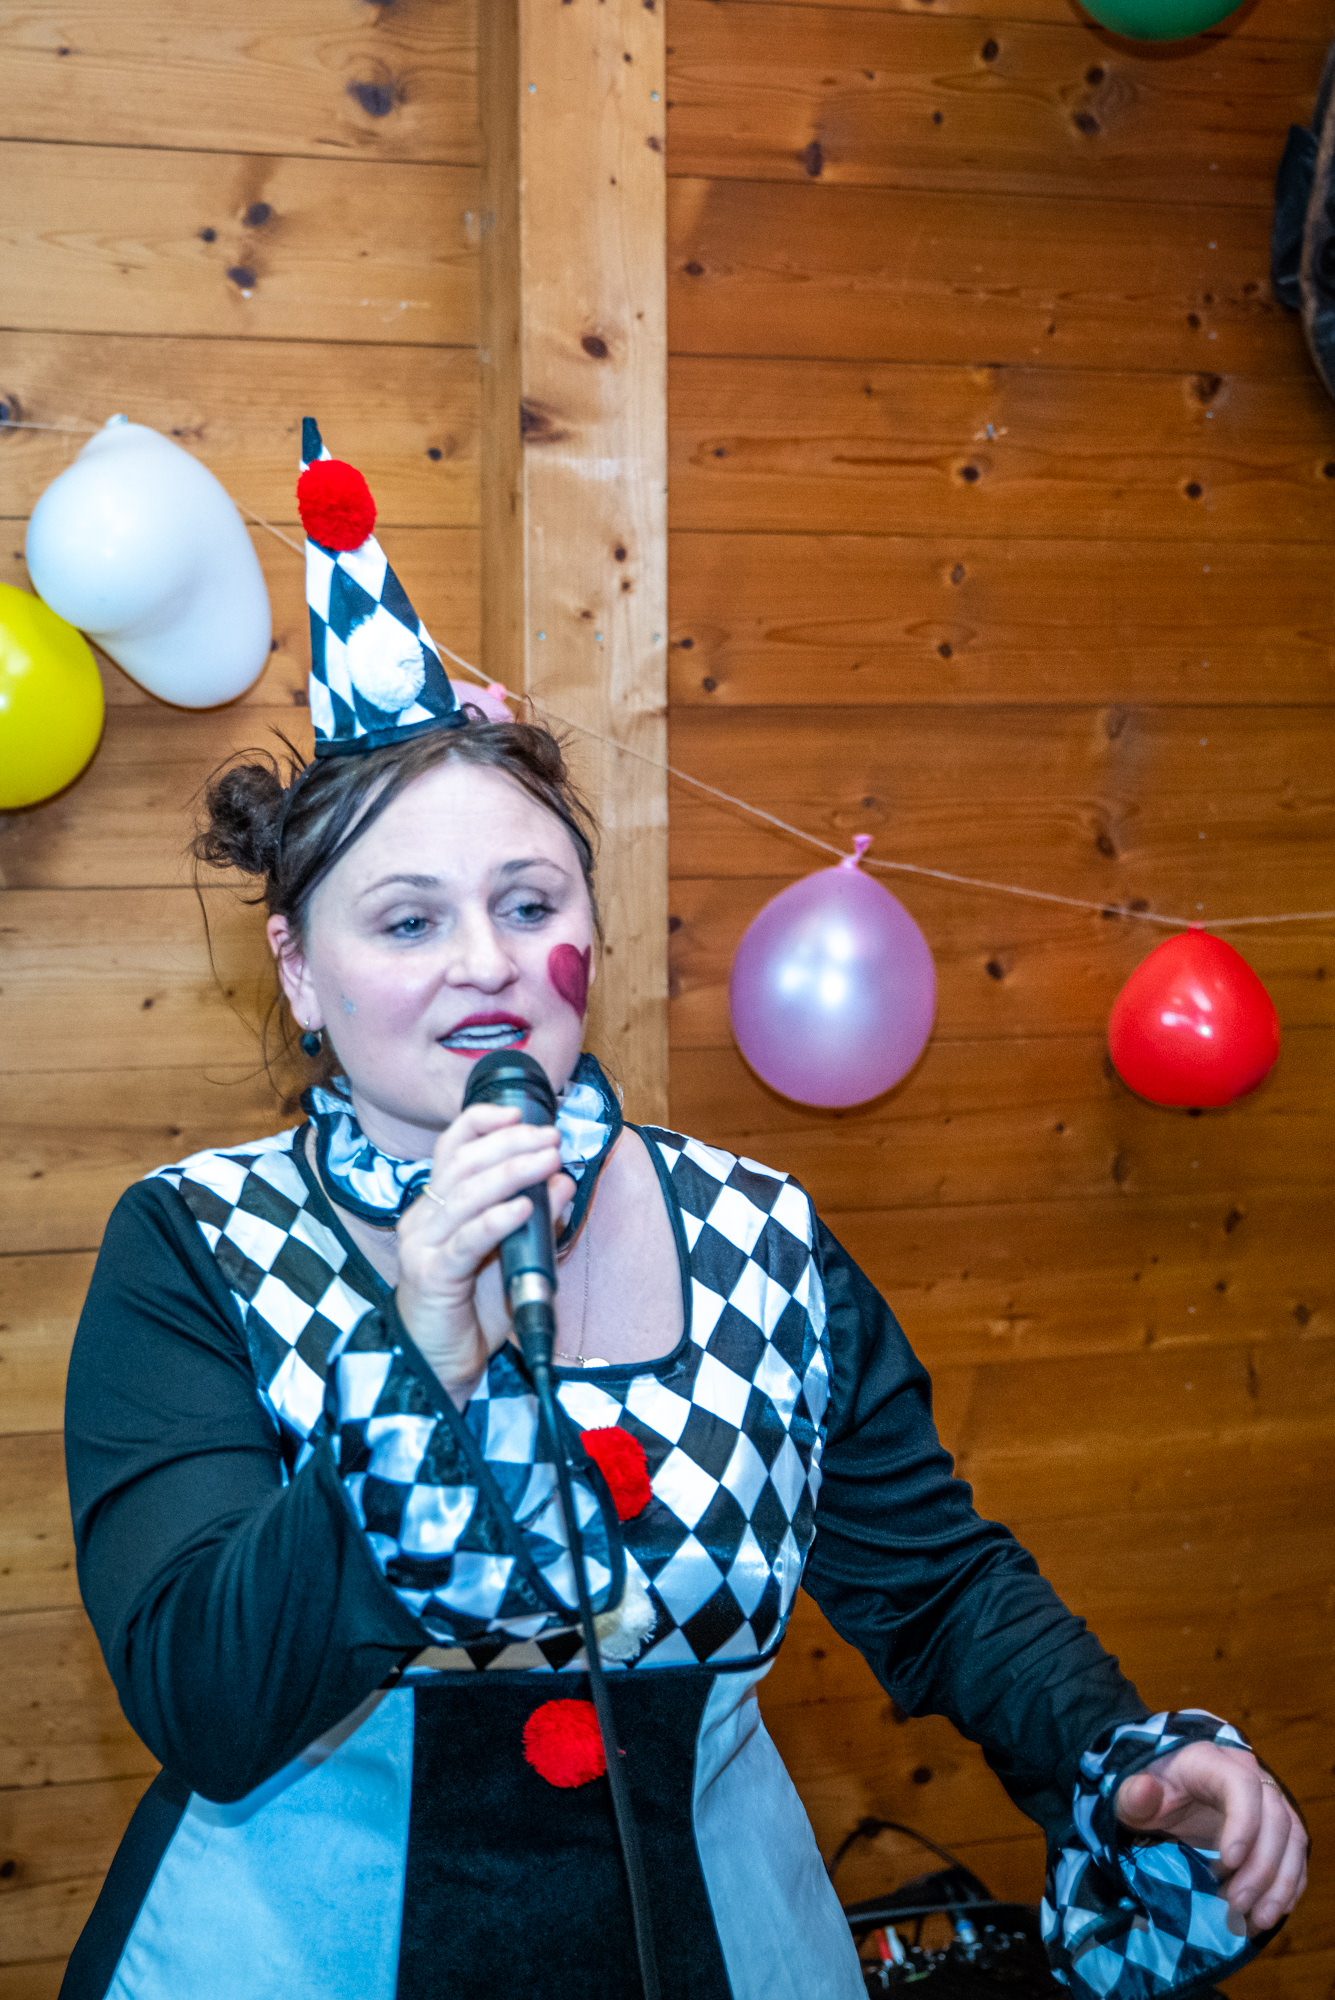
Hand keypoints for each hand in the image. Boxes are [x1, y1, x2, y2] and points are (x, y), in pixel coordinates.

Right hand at [394, 1102, 573, 1400]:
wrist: (441, 1365)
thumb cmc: (471, 1308)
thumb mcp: (511, 1254)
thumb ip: (534, 1218)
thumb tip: (562, 1180)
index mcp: (436, 1206)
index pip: (451, 1148)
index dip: (481, 1122)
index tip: (519, 1112)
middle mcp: (423, 1219)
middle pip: (461, 1163)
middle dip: (509, 1144)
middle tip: (550, 1138)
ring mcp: (424, 1246)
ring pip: (465, 1194)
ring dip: (511, 1172)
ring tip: (548, 1160)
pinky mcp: (433, 1276)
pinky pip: (467, 1240)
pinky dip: (497, 1219)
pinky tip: (524, 1207)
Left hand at [1115, 1742, 1306, 1933]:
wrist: (1164, 1789)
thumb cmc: (1148, 1791)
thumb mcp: (1131, 1795)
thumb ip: (1133, 1795)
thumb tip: (1144, 1789)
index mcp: (1211, 1761)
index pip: (1241, 1784)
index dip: (1244, 1822)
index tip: (1228, 1861)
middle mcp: (1247, 1774)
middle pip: (1274, 1817)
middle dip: (1260, 1867)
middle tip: (1235, 1903)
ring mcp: (1266, 1799)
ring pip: (1292, 1838)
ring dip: (1279, 1883)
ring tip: (1255, 1919)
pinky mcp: (1276, 1825)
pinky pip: (1295, 1854)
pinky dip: (1287, 1886)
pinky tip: (1268, 1912)